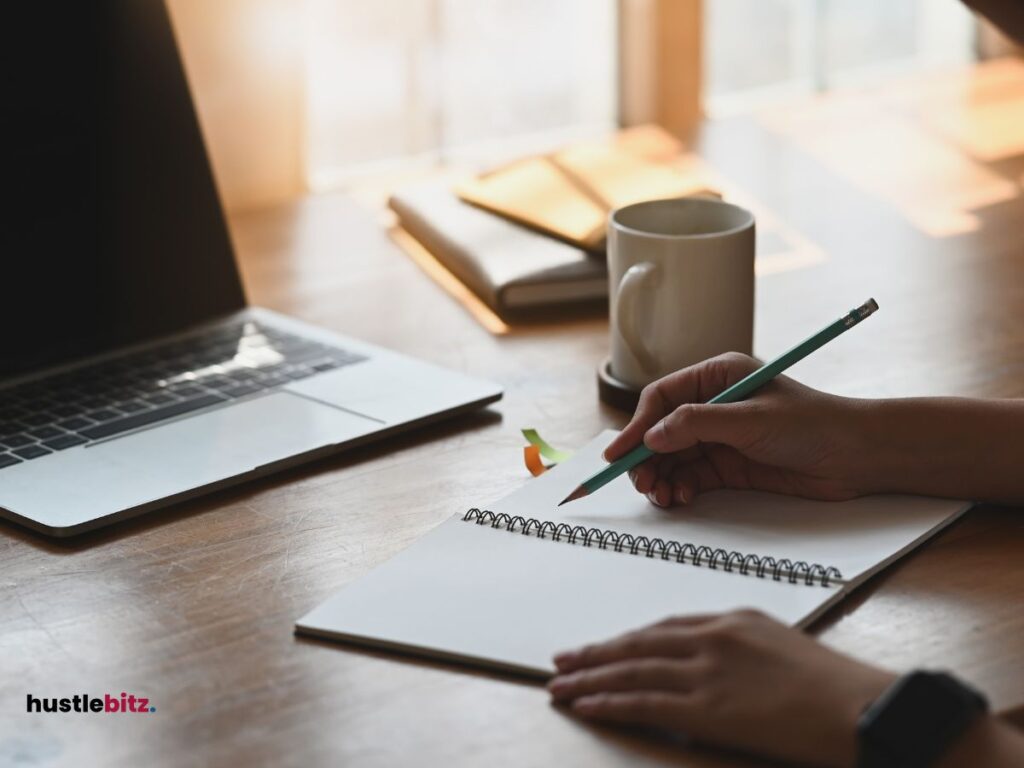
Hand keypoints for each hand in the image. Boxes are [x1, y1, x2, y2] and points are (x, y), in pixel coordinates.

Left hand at [549, 610, 894, 767]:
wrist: (866, 708)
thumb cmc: (835, 686)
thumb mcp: (782, 648)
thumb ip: (738, 650)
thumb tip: (707, 667)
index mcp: (732, 620)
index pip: (663, 628)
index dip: (625, 639)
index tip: (600, 646)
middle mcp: (713, 638)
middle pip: (637, 645)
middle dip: (595, 654)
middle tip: (560, 661)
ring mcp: (708, 672)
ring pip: (632, 672)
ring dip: (590, 678)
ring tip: (559, 685)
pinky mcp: (709, 708)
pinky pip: (645, 704)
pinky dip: (609, 702)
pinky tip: (586, 704)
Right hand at [604, 352, 874, 505]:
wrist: (858, 457)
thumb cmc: (813, 424)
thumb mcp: (750, 420)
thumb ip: (696, 425)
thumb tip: (651, 438)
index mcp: (717, 377)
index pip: (662, 398)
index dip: (637, 426)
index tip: (618, 454)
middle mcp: (714, 405)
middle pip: (661, 431)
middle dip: (646, 458)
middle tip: (638, 483)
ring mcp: (721, 437)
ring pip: (673, 458)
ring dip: (660, 477)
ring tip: (661, 497)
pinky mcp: (730, 466)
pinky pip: (691, 477)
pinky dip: (679, 489)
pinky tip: (680, 499)